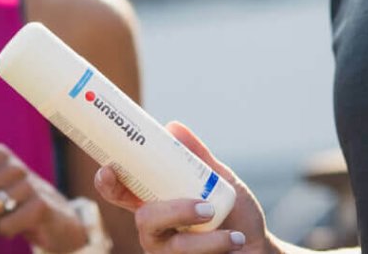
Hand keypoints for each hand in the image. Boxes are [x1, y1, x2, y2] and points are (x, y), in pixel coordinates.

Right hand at [95, 121, 273, 253]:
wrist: (258, 248)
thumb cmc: (234, 214)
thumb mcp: (220, 180)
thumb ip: (198, 157)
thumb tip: (173, 127)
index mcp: (155, 202)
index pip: (122, 193)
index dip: (108, 183)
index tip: (109, 169)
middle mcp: (155, 230)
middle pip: (144, 221)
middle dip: (174, 212)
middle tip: (206, 208)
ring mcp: (166, 253)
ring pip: (172, 248)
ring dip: (206, 241)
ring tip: (234, 236)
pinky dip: (217, 248)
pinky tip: (236, 242)